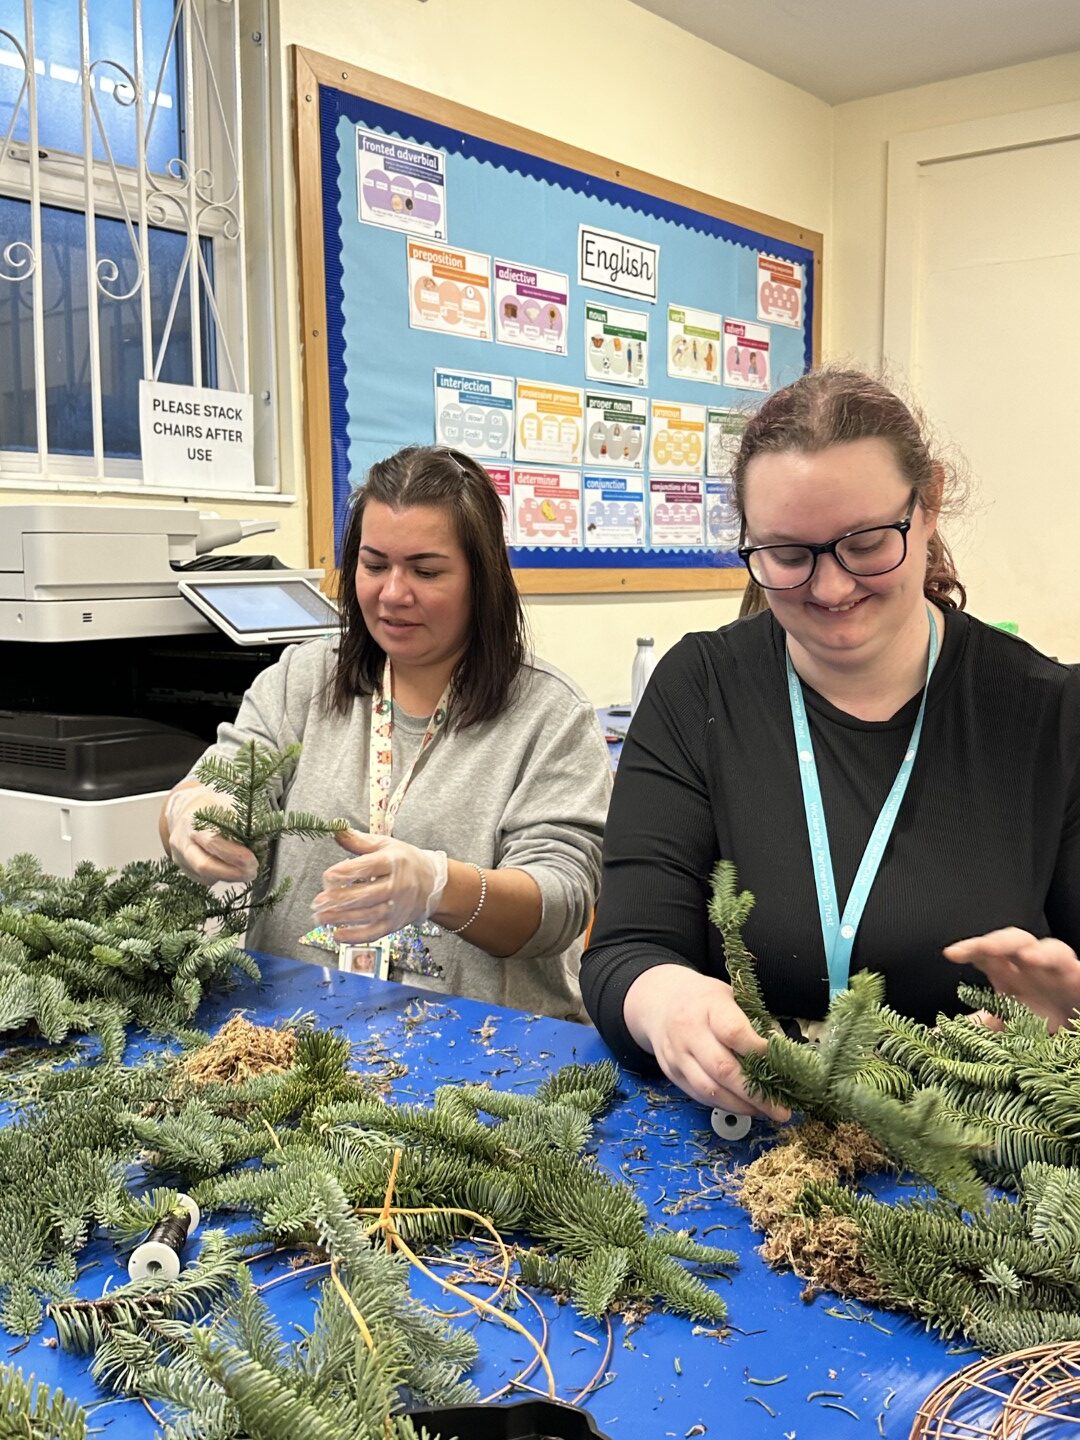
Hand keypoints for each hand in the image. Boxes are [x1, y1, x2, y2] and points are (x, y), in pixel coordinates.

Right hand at [163, 785, 257, 884]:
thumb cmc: (213, 807)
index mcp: (192, 821)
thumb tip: (260, 839)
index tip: (252, 859)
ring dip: (231, 876)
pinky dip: (223, 877)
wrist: (189, 810)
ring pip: (205, 876)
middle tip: (253, 871)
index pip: (211, 842)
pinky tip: (235, 871)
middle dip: (232, 872)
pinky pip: (205, 879)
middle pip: (204, 865)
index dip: (233, 854)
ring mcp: (181, 858)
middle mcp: (182, 842)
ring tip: (248, 871)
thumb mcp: (229, 804)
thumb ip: (244, 820)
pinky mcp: (186, 870)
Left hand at [311, 829, 447, 942]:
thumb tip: (336, 830)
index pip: (368, 867)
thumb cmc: (406, 861)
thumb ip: (359, 841)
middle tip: (317, 902)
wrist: (433, 883)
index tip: (327, 877)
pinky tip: (337, 935)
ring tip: (321, 917)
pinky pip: (374, 933)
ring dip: (342, 918)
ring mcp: (397, 907)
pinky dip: (355, 936)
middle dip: (339, 899)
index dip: (346, 872)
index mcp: (394, 862)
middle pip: (366, 895)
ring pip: (367, 915)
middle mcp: (398, 885)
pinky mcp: (395, 923)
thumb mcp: (386, 845)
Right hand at [624, 965, 789, 1119]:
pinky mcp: (672, 1072)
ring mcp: (677, 1054)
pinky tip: (743, 1107)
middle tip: (781, 1110)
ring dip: (740, 1106)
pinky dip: (724, 1105)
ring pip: (709, 1089)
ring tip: (765, 1112)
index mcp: (708, 1006)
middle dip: (755, 1094)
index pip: (733, 1032)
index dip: (758, 1051)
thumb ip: (753, 1021)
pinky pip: (699, 1096)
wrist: (660, 1002)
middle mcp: (689, 1031)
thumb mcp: (730, 996)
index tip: (781, 1064)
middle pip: (722, 1068)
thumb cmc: (705, 1000)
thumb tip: (783, 1052)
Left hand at [944, 928, 1079, 1032]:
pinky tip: (1060, 968)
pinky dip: (1064, 964)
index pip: (985, 953)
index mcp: (1008, 973)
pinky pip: (1075, 967)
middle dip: (995, 942)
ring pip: (1050, 947)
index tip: (950, 954)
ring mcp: (1057, 970)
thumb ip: (972, 1027)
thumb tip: (931, 1036)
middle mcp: (1031, 966)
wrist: (1074, 1033)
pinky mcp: (1079, 978)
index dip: (969, 949)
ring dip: (1039, 952)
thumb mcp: (1003, 1025)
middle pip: (1012, 942)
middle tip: (981, 948)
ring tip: (1026, 957)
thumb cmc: (1039, 1020)